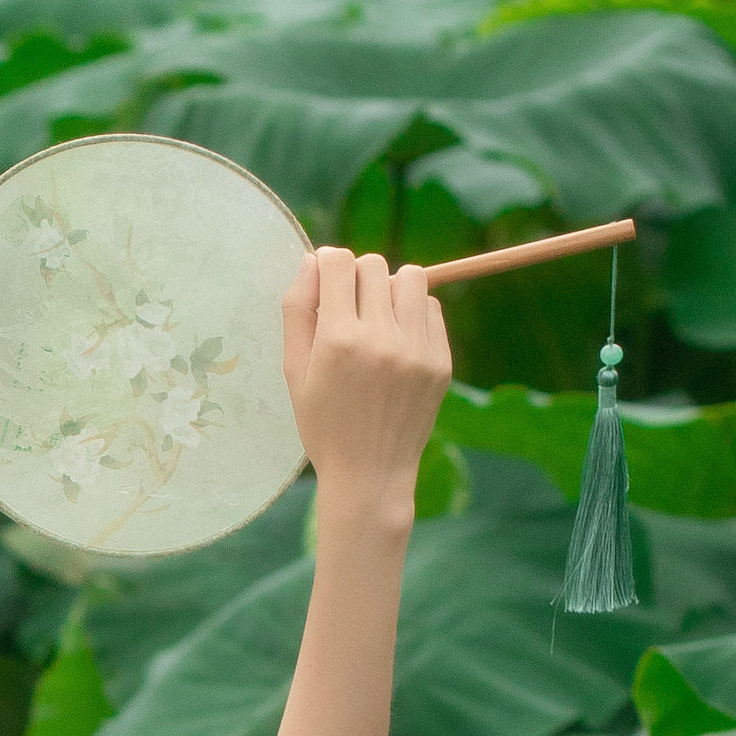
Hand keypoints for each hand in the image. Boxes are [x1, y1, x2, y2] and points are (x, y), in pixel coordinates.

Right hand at [277, 246, 452, 509]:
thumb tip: (312, 260)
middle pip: (374, 265)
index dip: (328, 263)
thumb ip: (298, 311)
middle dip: (357, 277)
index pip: (340, 263)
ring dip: (391, 287)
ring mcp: (417, 349)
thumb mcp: (294, 371)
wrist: (370, 474)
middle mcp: (381, 338)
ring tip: (379, 317)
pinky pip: (431, 307)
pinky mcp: (441, 360)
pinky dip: (414, 313)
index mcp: (339, 340)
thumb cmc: (323, 424)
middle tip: (350, 307)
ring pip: (411, 277)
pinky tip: (398, 341)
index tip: (326, 279)